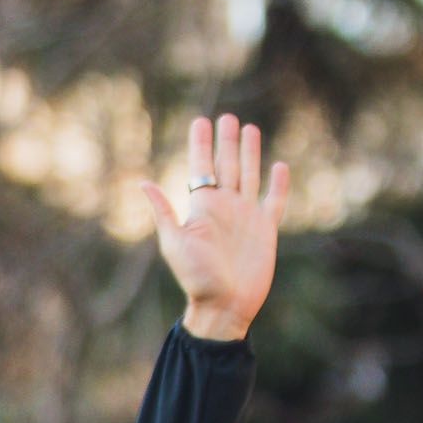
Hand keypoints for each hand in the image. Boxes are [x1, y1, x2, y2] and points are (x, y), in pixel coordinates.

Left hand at [137, 114, 287, 341]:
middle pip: (227, 165)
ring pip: (250, 175)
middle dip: (226, 141)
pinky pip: (274, 201)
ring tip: (250, 128)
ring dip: (250, 152)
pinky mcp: (266, 229)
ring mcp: (246, 216)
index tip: (200, 121)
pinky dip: (278, 185)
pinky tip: (279, 166)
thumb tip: (143, 182)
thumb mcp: (174, 242)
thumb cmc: (195, 278)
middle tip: (227, 117)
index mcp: (202, 208)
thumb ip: (163, 212)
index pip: (202, 167)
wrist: (223, 306)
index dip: (201, 144)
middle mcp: (225, 207)